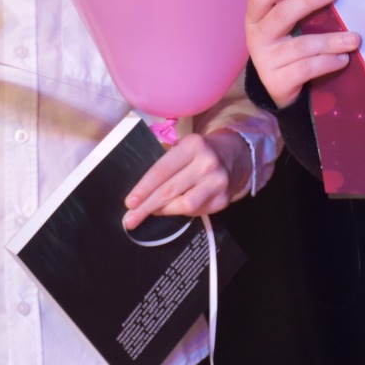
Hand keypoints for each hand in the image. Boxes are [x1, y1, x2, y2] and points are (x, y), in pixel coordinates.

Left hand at [123, 129, 249, 225]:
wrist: (235, 155)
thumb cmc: (200, 153)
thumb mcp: (183, 147)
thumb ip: (164, 163)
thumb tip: (140, 193)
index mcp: (193, 146)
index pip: (162, 170)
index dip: (144, 188)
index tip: (130, 202)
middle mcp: (207, 163)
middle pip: (170, 190)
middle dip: (146, 206)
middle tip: (130, 219)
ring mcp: (217, 182)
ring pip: (184, 205)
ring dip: (164, 211)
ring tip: (153, 211)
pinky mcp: (223, 200)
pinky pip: (195, 212)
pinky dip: (181, 212)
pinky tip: (175, 207)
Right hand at [245, 0, 358, 109]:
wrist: (279, 87)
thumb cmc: (288, 46)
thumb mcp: (286, 27)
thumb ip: (299, 9)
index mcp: (256, 19)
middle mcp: (257, 38)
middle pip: (281, 15)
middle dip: (307, 1)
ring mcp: (265, 62)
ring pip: (301, 46)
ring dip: (330, 41)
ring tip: (354, 38)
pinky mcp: (278, 83)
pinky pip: (306, 69)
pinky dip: (327, 62)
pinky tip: (343, 59)